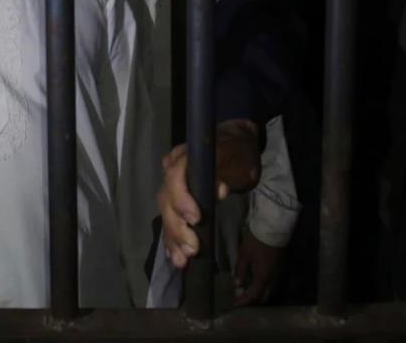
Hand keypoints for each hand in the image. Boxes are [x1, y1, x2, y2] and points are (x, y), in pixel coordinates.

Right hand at [157, 119, 260, 269]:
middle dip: (177, 227)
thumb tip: (219, 190)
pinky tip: (174, 256)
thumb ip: (230, 174)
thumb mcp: (240, 162)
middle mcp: (172, 168)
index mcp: (188, 156)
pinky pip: (168, 217)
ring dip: (173, 237)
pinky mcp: (174, 196)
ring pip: (165, 211)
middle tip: (192, 249)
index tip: (196, 219)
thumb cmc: (238, 154)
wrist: (233, 144)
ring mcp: (170, 183)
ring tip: (182, 261)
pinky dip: (171, 237)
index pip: (175, 175)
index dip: (182, 198)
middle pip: (166, 198)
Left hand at [233, 228, 281, 305]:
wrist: (272, 229)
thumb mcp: (244, 254)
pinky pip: (270, 283)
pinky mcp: (277, 267)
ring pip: (267, 290)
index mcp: (262, 277)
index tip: (235, 305)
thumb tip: (237, 284)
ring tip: (245, 292)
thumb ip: (240, 270)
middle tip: (240, 300)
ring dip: (257, 294)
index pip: (253, 295)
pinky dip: (261, 287)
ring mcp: (276, 273)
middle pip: (263, 296)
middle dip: (252, 301)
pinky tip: (253, 282)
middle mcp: (271, 278)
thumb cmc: (256, 241)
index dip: (243, 302)